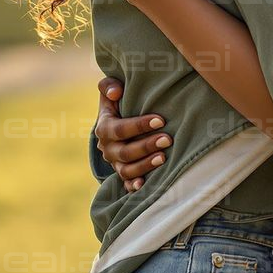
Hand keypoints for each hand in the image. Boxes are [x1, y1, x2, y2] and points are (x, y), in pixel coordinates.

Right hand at [94, 76, 172, 191]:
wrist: (116, 121)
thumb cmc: (119, 102)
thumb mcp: (110, 91)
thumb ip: (109, 86)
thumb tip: (116, 92)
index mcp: (104, 128)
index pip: (120, 129)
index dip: (139, 126)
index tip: (160, 120)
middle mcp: (107, 148)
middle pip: (125, 152)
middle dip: (146, 146)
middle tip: (168, 139)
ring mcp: (115, 163)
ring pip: (127, 170)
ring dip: (145, 165)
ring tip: (164, 158)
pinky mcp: (123, 173)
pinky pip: (126, 183)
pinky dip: (134, 186)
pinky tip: (145, 185)